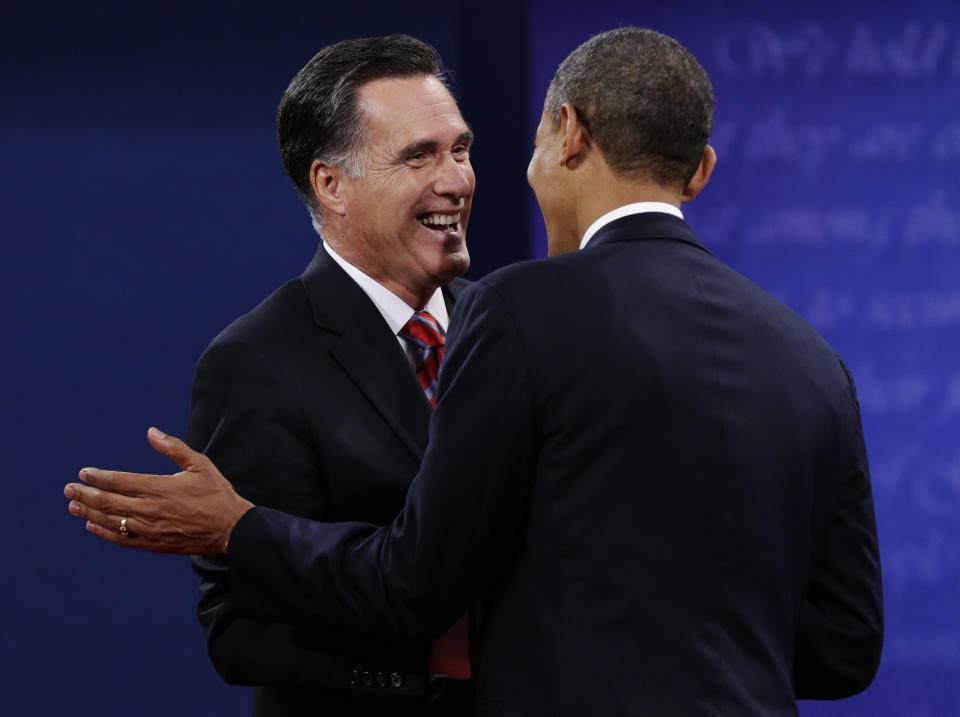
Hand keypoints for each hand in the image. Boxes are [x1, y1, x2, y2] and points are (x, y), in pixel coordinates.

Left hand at [65, 427, 254, 554]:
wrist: (230, 528)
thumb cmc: (216, 493)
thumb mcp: (200, 465)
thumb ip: (173, 448)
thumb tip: (151, 432)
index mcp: (160, 487)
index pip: (119, 481)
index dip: (98, 477)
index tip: (83, 473)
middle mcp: (150, 509)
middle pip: (108, 502)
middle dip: (85, 494)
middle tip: (69, 489)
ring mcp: (150, 529)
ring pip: (111, 521)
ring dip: (89, 512)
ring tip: (74, 506)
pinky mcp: (153, 544)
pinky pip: (122, 539)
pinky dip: (104, 532)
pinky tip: (92, 525)